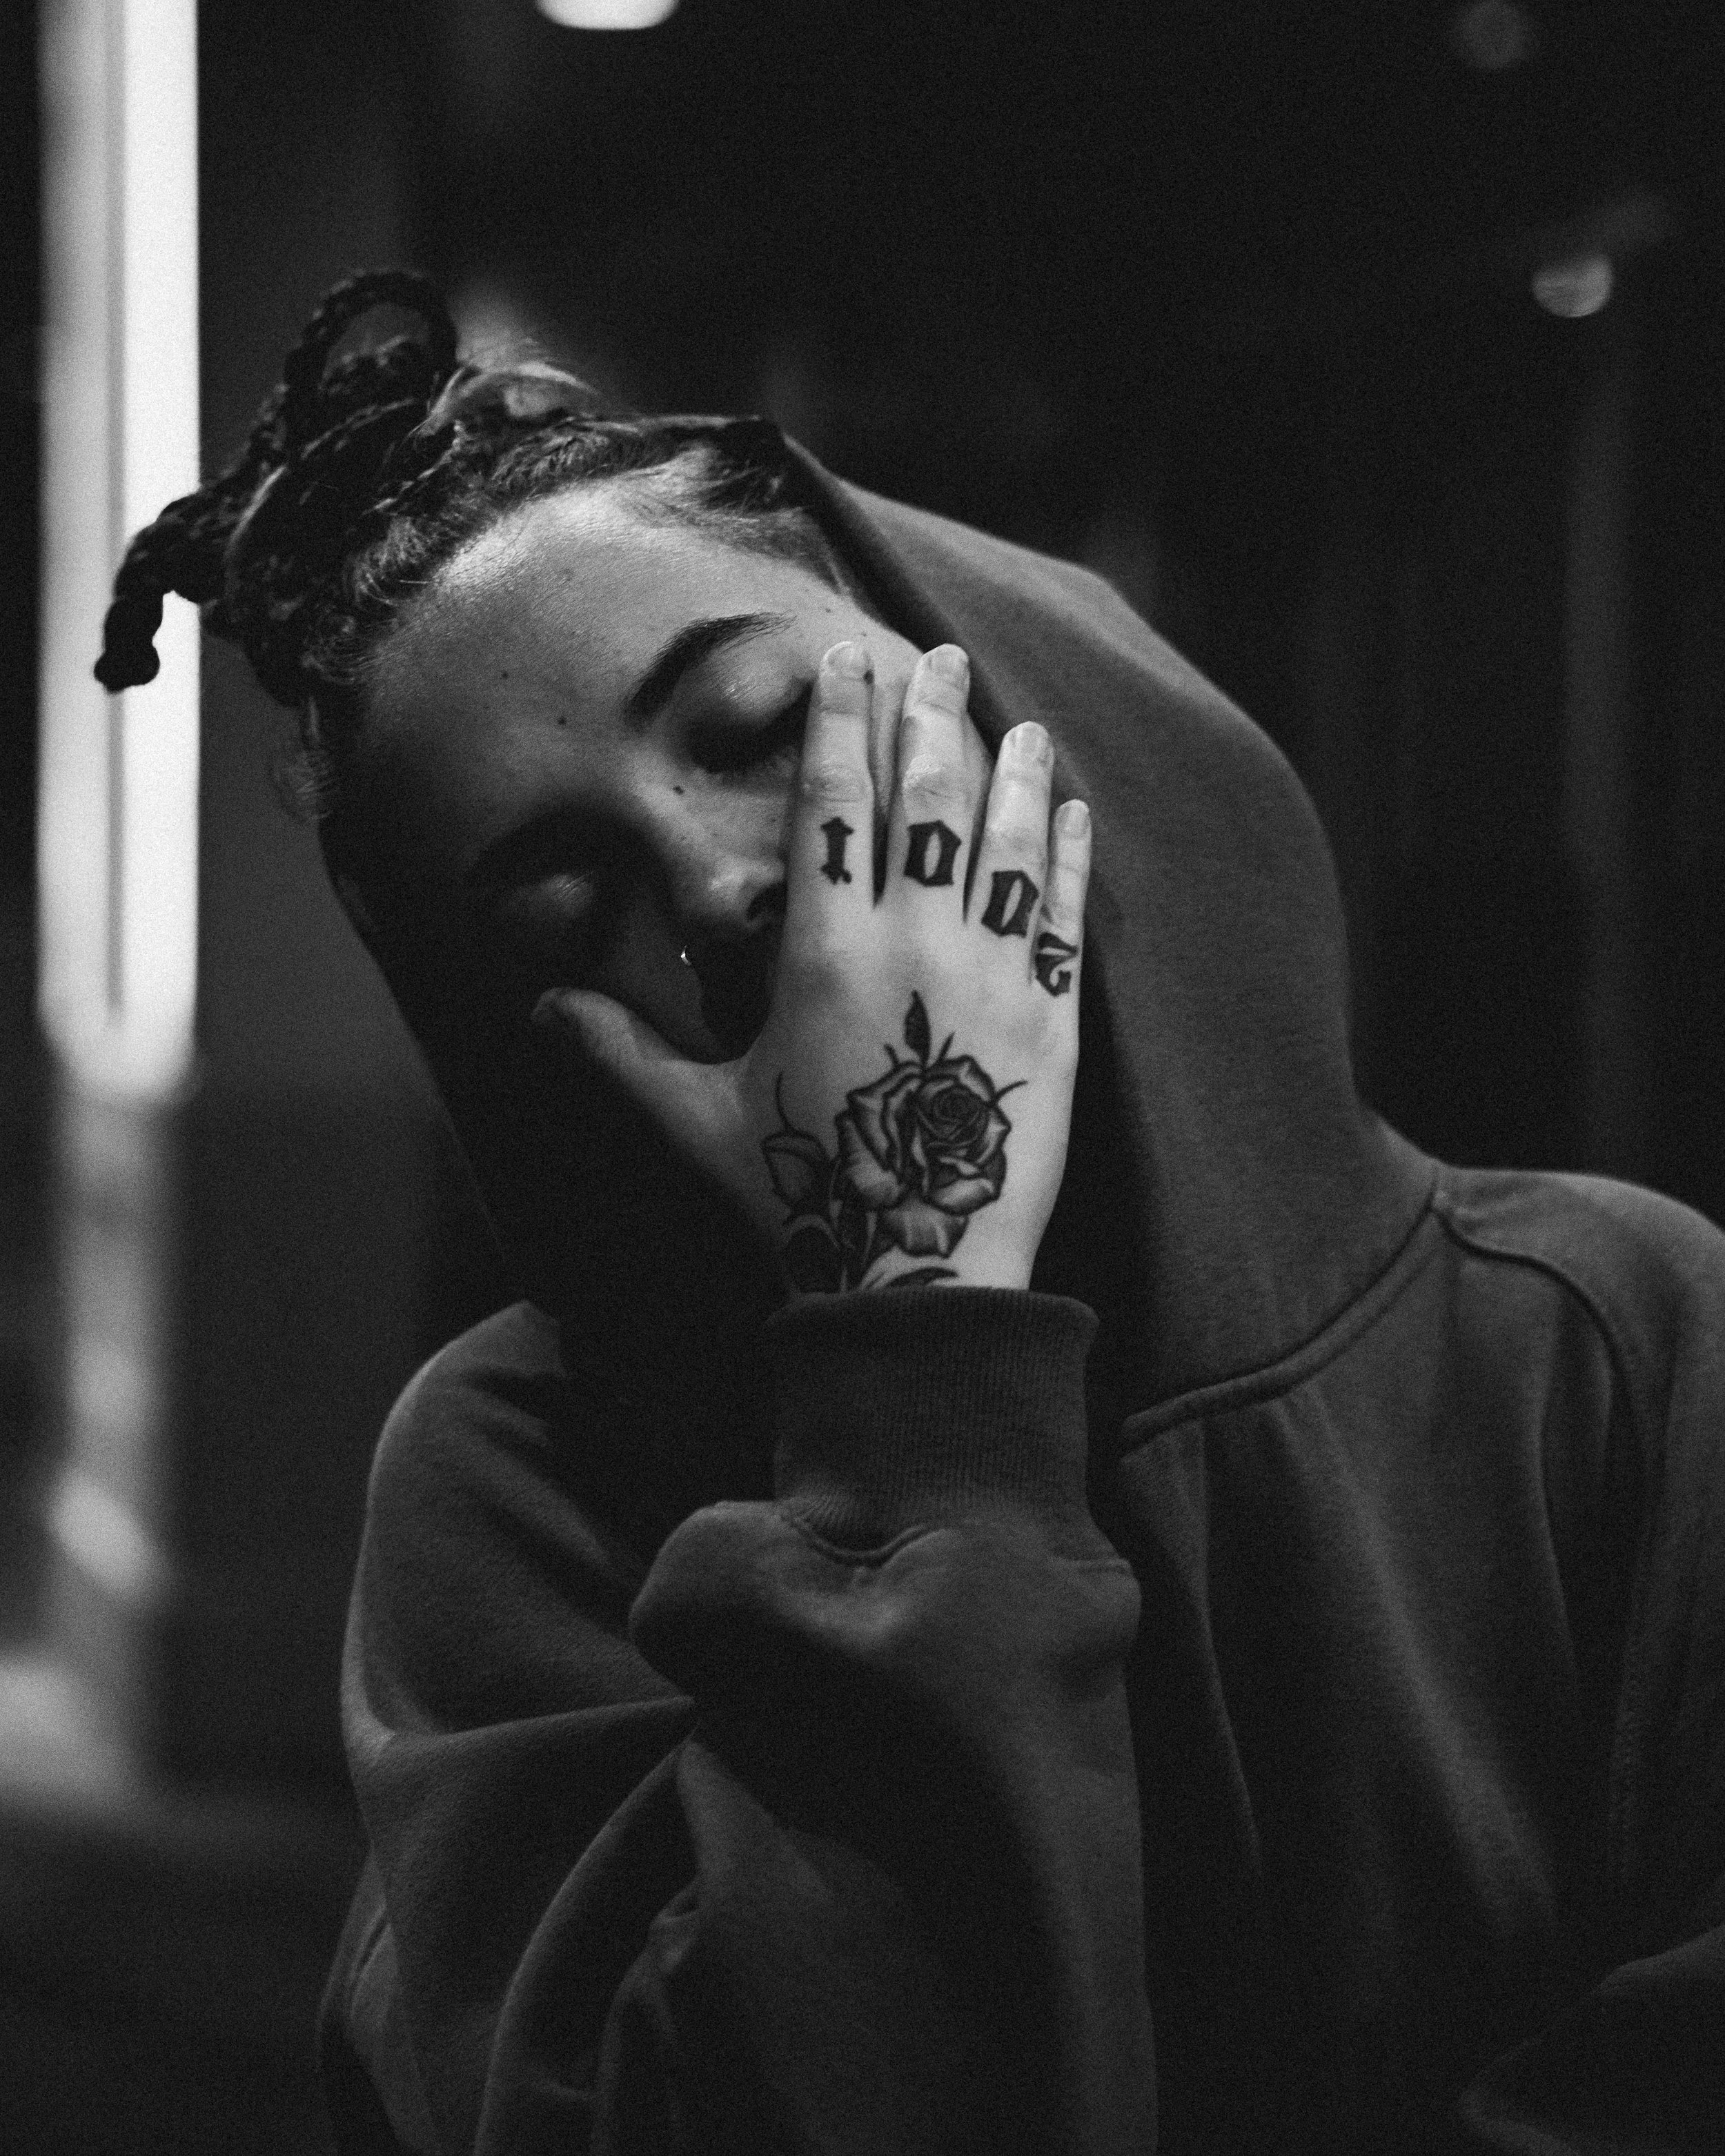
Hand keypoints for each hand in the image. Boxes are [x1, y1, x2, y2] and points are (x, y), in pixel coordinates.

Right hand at [535, 640, 1090, 1291]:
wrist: (917, 1267)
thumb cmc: (800, 1193)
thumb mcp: (697, 1121)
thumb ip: (623, 1055)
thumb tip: (542, 1006)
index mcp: (823, 953)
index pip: (833, 805)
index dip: (840, 723)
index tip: (847, 657)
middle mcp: (913, 944)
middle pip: (927, 800)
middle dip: (932, 718)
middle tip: (942, 658)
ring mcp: (994, 976)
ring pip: (1005, 843)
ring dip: (1009, 770)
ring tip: (1014, 719)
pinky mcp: (1054, 1019)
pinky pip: (1064, 915)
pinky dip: (1065, 855)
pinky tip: (1068, 810)